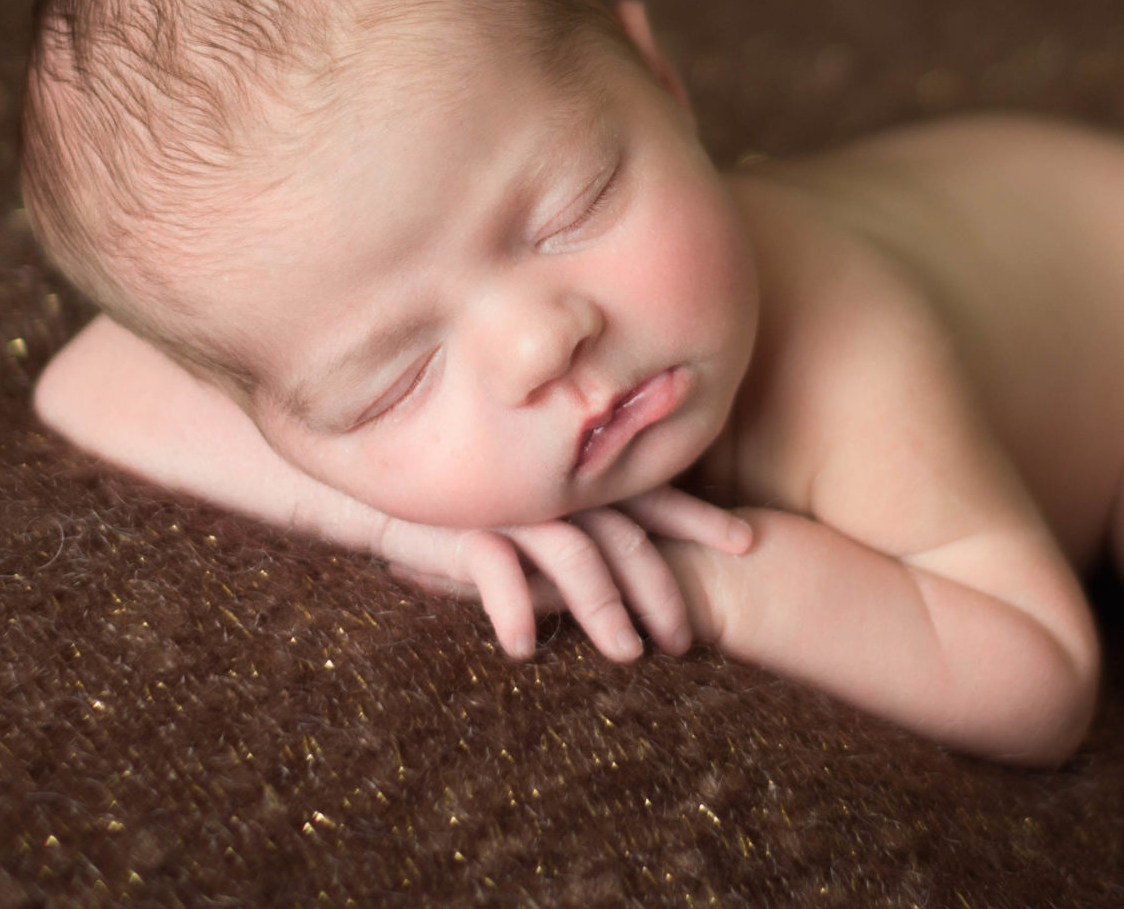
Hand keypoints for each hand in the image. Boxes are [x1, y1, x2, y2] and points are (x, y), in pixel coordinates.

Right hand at [377, 485, 753, 662]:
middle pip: (626, 533)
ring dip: (604, 610)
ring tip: (628, 657)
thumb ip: (569, 510)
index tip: (748, 540)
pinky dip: (510, 606)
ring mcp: (513, 499)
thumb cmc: (458, 484)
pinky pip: (494, 565)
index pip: (650, 491)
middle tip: (686, 640)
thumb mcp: (524, 495)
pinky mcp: (462, 520)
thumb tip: (621, 551)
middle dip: (661, 588)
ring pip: (576, 554)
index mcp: (576, 472)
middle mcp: (554, 482)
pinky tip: (521, 649)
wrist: (375, 465)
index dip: (698, 513)